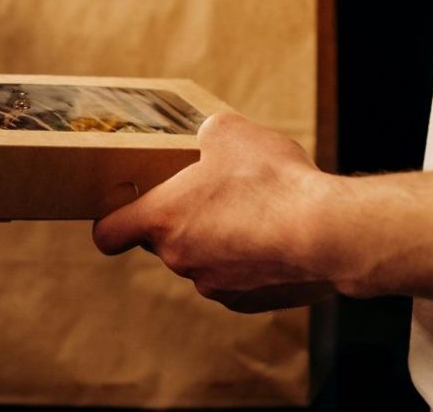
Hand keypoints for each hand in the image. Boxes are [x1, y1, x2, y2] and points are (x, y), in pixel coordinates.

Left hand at [93, 113, 339, 312]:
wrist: (325, 233)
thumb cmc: (271, 180)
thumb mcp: (230, 131)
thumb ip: (205, 135)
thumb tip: (207, 138)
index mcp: (163, 218)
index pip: (108, 234)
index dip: (115, 219)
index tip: (130, 207)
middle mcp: (179, 258)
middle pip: (163, 241)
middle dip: (183, 219)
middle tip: (215, 193)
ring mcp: (213, 285)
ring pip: (203, 260)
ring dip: (219, 240)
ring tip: (256, 213)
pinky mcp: (247, 302)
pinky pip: (236, 279)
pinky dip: (249, 261)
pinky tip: (275, 238)